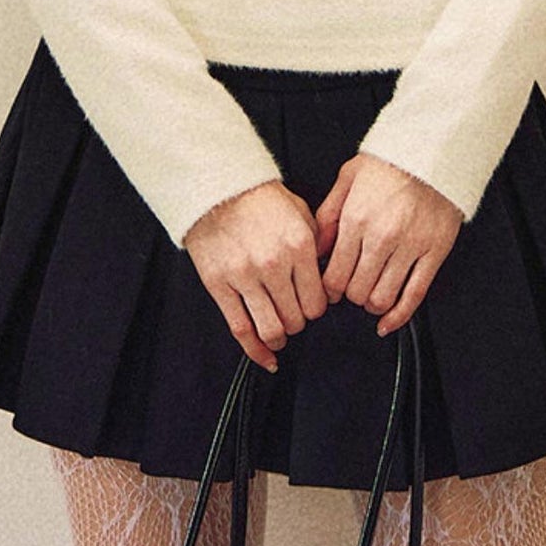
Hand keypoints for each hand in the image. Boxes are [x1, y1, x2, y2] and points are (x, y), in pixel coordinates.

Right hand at [182, 180, 328, 371]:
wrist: (217, 188)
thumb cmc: (260, 199)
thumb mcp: (301, 213)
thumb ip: (317, 246)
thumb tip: (328, 279)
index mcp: (298, 247)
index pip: (317, 301)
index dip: (317, 310)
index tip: (312, 308)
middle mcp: (274, 265)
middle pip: (296, 319)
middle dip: (299, 323)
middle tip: (295, 317)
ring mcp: (245, 277)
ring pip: (271, 329)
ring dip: (279, 339)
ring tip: (280, 336)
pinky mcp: (220, 285)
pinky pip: (241, 329)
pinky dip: (255, 351)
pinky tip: (265, 357)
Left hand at [314, 152, 462, 335]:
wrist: (433, 150)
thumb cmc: (390, 163)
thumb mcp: (347, 180)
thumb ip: (327, 216)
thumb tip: (313, 250)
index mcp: (356, 219)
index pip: (334, 275)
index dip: (328, 290)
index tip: (331, 290)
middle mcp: (382, 237)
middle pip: (357, 291)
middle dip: (350, 297)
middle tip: (352, 289)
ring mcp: (410, 247)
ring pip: (383, 298)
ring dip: (373, 304)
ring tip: (371, 296)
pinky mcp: (434, 252)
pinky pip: (415, 295)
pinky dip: (400, 316)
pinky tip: (389, 321)